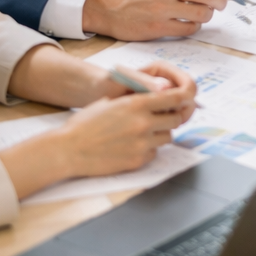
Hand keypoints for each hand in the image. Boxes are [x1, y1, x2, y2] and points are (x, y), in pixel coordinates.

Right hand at [0, 61, 198, 198]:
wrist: (68, 149)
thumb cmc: (87, 123)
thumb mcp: (113, 101)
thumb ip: (138, 98)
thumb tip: (161, 94)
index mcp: (137, 104)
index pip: (175, 97)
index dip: (184, 97)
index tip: (187, 98)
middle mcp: (143, 123)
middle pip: (177, 119)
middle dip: (172, 116)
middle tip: (162, 117)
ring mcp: (142, 143)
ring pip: (168, 137)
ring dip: (160, 133)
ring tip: (142, 132)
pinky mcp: (138, 160)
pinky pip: (155, 153)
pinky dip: (149, 149)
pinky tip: (131, 145)